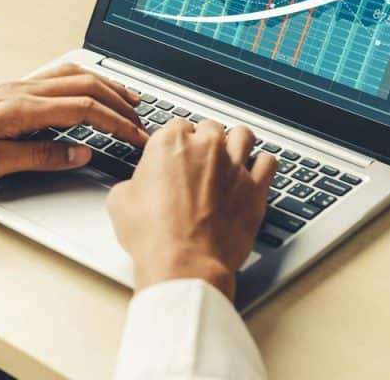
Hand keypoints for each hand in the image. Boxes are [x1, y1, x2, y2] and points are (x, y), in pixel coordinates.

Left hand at [0, 64, 148, 183]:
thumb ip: (40, 156)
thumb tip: (80, 152)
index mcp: (22, 109)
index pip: (85, 109)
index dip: (118, 123)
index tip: (139, 138)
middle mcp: (21, 91)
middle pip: (85, 85)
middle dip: (119, 101)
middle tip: (143, 120)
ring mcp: (12, 88)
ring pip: (70, 76)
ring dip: (102, 85)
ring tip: (125, 97)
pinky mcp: (3, 92)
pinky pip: (53, 78)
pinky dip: (79, 81)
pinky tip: (80, 90)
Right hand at [106, 119, 276, 299]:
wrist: (184, 264)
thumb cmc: (154, 236)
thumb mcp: (121, 202)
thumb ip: (133, 182)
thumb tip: (136, 186)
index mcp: (170, 143)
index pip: (176, 126)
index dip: (174, 142)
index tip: (174, 155)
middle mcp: (205, 147)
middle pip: (210, 127)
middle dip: (204, 141)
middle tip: (199, 160)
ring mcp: (234, 166)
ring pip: (243, 135)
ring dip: (236, 142)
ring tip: (231, 155)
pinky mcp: (255, 188)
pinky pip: (268, 162)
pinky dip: (262, 165)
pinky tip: (255, 172)